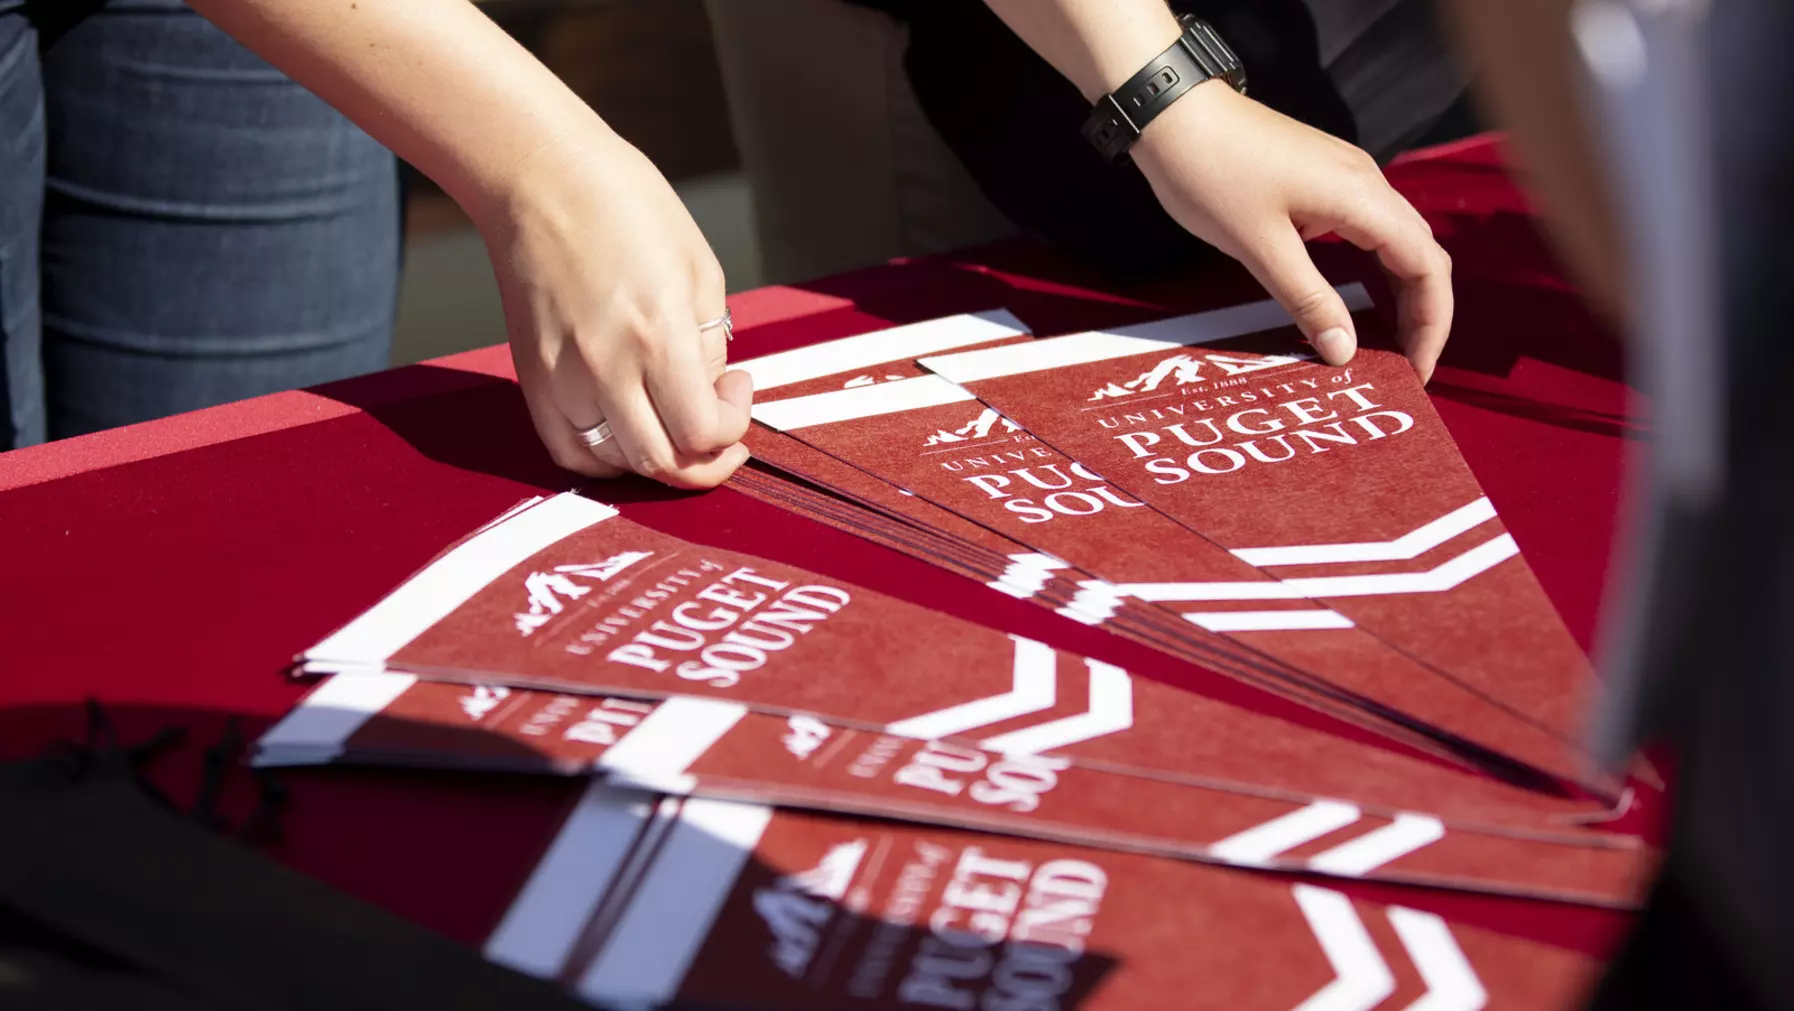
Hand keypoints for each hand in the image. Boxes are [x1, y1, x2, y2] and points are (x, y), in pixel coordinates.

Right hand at [481, 133, 750, 486]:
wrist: (539, 176)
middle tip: (721, 432)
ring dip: (658, 460)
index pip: (702, 432)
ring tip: (673, 424)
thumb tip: (708, 394)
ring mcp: (561, 378)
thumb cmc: (625, 206)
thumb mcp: (699, 268)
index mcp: (657, 334)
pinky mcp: (532, 378)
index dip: (734, 427)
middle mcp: (606, 367)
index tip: (738, 389)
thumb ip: (710, 344)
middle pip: (662, 464)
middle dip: (705, 462)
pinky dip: (606, 458)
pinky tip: (628, 431)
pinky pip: (569, 451)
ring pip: (616, 464)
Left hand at [1132, 82, 1453, 381]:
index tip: (1416, 371)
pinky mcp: (1321, 178)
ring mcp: (1345, 177)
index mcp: (1362, 196)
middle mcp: (1366, 182)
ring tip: (1384, 344)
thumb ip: (1307, 300)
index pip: (1427, 266)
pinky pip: (1365, 229)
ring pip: (1394, 241)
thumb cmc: (1211, 172)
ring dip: (1398, 293)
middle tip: (1403, 367)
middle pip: (1420, 254)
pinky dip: (1370, 270)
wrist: (1174, 113)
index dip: (1431, 323)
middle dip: (1421, 314)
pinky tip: (1350, 301)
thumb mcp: (1259, 246)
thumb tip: (1344, 351)